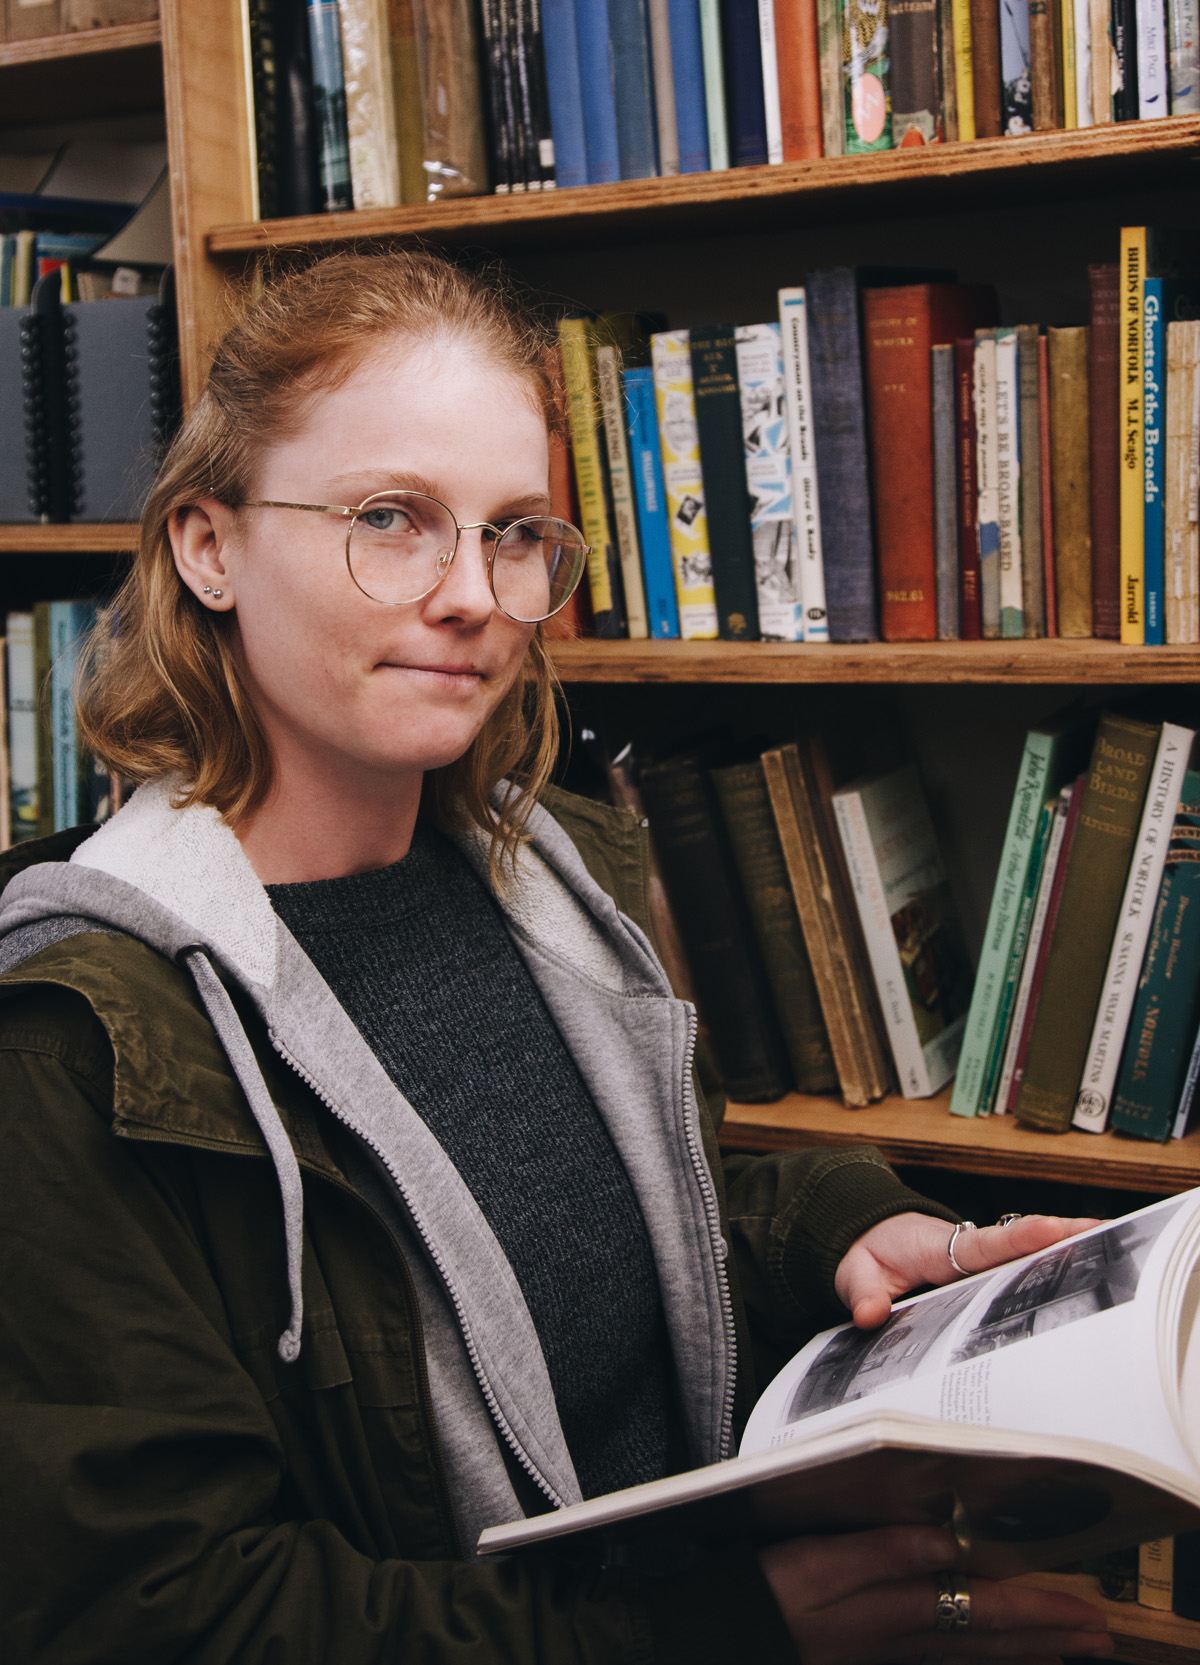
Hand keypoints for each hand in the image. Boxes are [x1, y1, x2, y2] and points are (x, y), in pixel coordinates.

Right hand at [758, 1524, 1112, 1664]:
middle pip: (989, 1642)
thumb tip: (947, 1540)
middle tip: (1100, 1639)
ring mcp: (888, 1655)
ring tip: (1063, 1652)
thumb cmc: (769, 1594)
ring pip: (971, 1657)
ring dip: (1021, 1653)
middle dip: (1046, 1637)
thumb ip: (885, 1552)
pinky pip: (943, 1662)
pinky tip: (987, 1659)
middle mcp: (903, 1641)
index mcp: (897, 1612)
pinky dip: (977, 1661)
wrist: (725, 1638)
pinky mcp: (871, 1656)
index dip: (1039, 1614)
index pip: (986, 1612)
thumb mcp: (821, 1564)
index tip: (1089, 1617)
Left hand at [834, 1213, 1101, 1329]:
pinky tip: (1085, 1270)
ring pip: (1025, 1256)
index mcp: (939, 1248)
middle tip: (1103, 1233)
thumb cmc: (870, 1255)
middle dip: (1060, 1237)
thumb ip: (863, 1291)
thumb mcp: (856, 1271)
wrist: (866, 1236)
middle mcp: (966, 1251)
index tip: (1050, 1228)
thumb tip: (872, 1314)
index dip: (1018, 1238)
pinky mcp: (981, 1274)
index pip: (983, 1244)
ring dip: (1064, 1250)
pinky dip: (1050, 1265)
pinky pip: (1017, 1269)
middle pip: (1019, 1245)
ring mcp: (978, 1263)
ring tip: (1112, 1246)